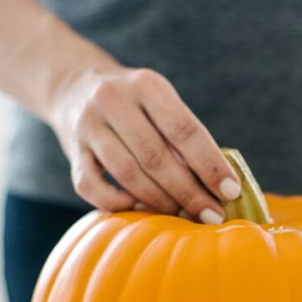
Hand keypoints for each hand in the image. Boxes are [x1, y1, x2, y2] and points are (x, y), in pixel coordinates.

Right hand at [50, 65, 240, 219]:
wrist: (74, 86)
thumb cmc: (135, 105)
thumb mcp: (161, 103)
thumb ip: (185, 138)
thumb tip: (221, 186)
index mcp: (147, 85)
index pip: (185, 130)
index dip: (210, 165)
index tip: (231, 192)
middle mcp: (114, 100)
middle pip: (156, 157)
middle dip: (189, 192)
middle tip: (212, 215)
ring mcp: (88, 126)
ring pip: (128, 174)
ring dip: (159, 202)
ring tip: (182, 216)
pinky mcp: (71, 151)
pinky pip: (92, 188)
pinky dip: (118, 203)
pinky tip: (139, 208)